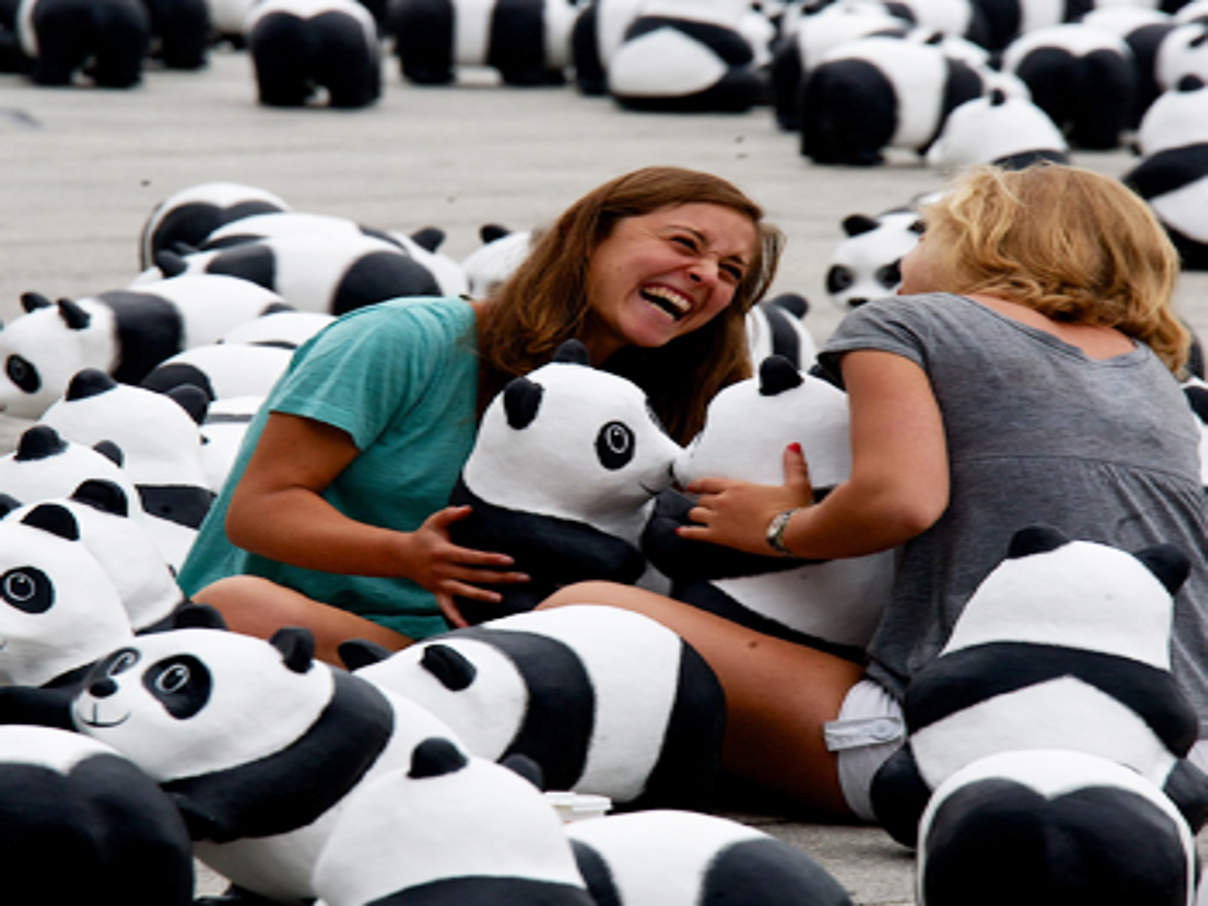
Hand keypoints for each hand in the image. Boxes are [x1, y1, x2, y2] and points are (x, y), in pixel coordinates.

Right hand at [400, 505, 529, 626]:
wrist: (401, 556)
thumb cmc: (424, 536)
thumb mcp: (434, 521)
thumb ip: (451, 514)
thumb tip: (468, 508)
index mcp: (445, 552)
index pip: (471, 557)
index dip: (490, 559)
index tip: (509, 560)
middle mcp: (443, 570)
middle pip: (474, 575)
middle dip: (499, 577)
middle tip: (522, 578)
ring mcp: (440, 584)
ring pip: (464, 591)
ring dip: (481, 596)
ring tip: (500, 598)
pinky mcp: (437, 593)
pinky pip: (447, 608)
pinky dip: (455, 618)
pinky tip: (468, 626)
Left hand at [677, 443, 813, 555]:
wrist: (789, 533)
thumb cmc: (792, 510)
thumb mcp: (796, 484)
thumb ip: (793, 464)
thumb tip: (793, 447)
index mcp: (738, 487)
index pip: (710, 482)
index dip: (698, 484)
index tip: (692, 485)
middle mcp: (724, 501)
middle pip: (702, 499)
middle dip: (701, 502)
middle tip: (700, 504)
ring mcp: (719, 519)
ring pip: (696, 514)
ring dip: (695, 515)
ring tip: (694, 518)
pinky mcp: (720, 536)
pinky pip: (695, 534)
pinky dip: (687, 533)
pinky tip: (680, 532)